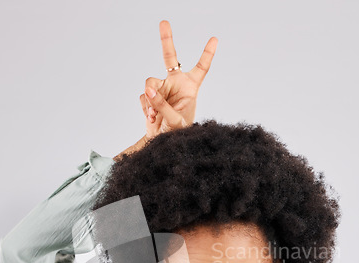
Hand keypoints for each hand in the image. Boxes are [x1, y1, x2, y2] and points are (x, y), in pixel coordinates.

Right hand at [140, 20, 217, 138]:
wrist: (163, 143)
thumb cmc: (177, 134)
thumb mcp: (174, 120)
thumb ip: (162, 104)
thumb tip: (148, 88)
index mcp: (190, 88)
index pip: (201, 68)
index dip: (207, 54)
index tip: (215, 39)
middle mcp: (176, 84)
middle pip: (170, 58)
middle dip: (166, 40)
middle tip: (164, 22)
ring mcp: (162, 89)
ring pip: (150, 83)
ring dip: (150, 99)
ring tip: (154, 115)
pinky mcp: (151, 96)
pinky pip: (144, 96)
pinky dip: (146, 107)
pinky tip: (151, 117)